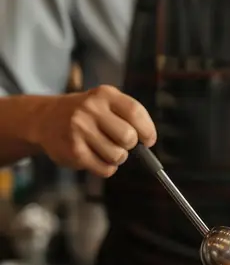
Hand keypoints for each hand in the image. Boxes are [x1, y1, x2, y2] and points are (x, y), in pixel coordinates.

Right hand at [31, 85, 156, 177]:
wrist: (45, 119)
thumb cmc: (85, 114)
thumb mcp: (104, 102)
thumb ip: (127, 116)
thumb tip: (148, 141)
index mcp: (104, 95)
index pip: (135, 112)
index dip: (147, 130)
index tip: (148, 140)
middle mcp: (90, 109)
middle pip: (128, 137)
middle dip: (130, 146)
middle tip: (121, 144)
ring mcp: (80, 130)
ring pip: (118, 156)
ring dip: (117, 158)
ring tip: (105, 149)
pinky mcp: (74, 151)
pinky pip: (105, 169)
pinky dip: (106, 168)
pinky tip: (95, 157)